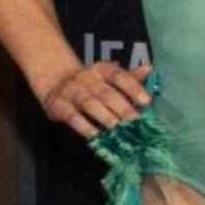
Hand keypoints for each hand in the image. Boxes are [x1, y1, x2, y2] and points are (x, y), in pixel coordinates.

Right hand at [34, 46, 150, 138]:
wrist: (55, 81)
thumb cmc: (93, 83)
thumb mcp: (110, 77)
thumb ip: (130, 78)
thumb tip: (149, 69)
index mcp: (102, 69)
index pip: (119, 76)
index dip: (133, 88)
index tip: (147, 101)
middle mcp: (85, 78)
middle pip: (105, 92)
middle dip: (121, 107)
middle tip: (135, 121)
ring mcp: (70, 90)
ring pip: (88, 103)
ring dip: (104, 116)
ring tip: (117, 128)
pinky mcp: (58, 105)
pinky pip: (71, 116)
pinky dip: (83, 126)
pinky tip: (95, 135)